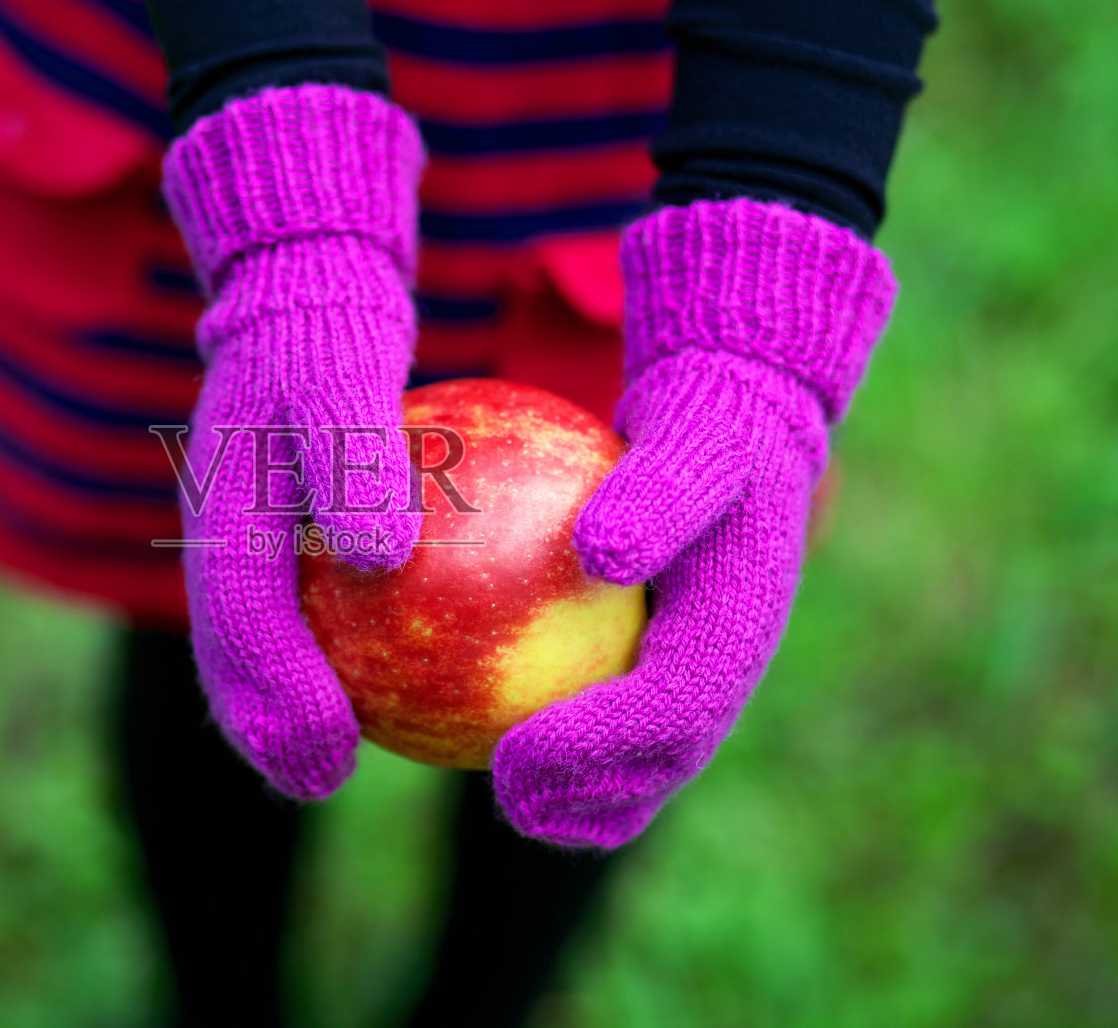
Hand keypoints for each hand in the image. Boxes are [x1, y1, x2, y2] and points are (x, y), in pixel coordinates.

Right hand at [163, 85, 425, 798]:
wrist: (299, 282)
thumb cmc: (328, 327)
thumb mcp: (342, 374)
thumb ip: (354, 463)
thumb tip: (384, 562)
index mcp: (218, 513)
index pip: (237, 627)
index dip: (274, 704)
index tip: (327, 762)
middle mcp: (217, 535)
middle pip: (229, 650)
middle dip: (265, 722)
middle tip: (321, 776)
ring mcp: (239, 533)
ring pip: (253, 633)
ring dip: (285, 697)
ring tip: (340, 749)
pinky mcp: (271, 526)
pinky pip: (295, 601)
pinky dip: (327, 645)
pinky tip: (395, 670)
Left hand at [493, 200, 897, 847]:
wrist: (744, 430)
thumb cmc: (707, 429)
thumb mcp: (693, 439)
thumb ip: (660, 495)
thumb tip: (601, 553)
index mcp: (736, 630)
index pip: (668, 714)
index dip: (596, 751)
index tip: (512, 757)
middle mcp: (726, 667)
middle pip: (664, 762)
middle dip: (592, 797)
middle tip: (506, 798)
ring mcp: (705, 673)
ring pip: (649, 760)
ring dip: (586, 795)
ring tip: (506, 797)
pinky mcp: (674, 665)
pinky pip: (617, 717)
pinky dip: (567, 744)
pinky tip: (483, 729)